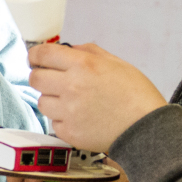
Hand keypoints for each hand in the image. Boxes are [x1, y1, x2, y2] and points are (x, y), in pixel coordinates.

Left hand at [28, 43, 167, 151]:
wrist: (146, 129)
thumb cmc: (136, 95)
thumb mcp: (116, 63)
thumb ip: (88, 52)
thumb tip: (68, 49)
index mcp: (83, 65)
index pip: (42, 54)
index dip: (35, 55)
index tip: (35, 58)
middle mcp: (71, 86)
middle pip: (35, 78)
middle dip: (40, 76)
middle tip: (51, 80)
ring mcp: (68, 111)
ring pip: (42, 102)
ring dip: (52, 100)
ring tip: (72, 102)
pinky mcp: (69, 132)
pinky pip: (54, 122)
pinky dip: (62, 120)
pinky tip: (79, 117)